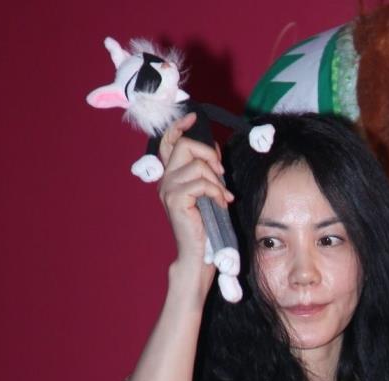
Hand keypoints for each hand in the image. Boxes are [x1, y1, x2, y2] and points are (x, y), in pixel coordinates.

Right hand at [157, 112, 233, 269]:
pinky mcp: (176, 200)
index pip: (168, 143)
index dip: (179, 127)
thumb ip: (206, 172)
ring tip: (222, 197)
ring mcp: (168, 189)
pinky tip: (221, 204)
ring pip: (197, 166)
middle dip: (208, 154)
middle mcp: (165, 180)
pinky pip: (201, 183)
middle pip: (185, 146)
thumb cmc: (203, 227)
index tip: (193, 118)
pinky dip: (216, 192)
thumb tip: (215, 151)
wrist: (197, 255)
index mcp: (170, 176)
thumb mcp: (206, 194)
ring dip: (216, 181)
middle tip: (221, 173)